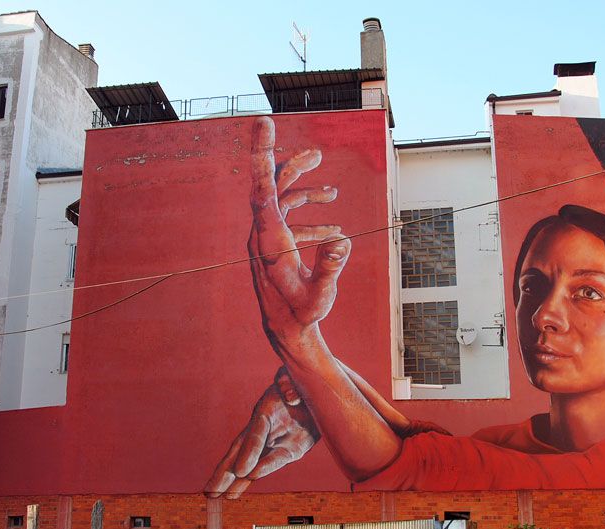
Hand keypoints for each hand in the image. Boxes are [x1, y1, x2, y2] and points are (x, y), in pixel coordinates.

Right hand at [205, 368, 319, 497]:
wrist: (319, 389)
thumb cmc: (301, 380)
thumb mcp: (294, 375)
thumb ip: (289, 382)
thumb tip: (292, 398)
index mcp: (266, 411)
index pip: (256, 434)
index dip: (249, 452)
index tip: (242, 471)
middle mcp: (266, 428)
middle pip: (242, 452)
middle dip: (226, 472)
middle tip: (209, 491)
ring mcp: (276, 440)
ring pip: (252, 462)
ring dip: (237, 480)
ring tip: (221, 496)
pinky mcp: (291, 449)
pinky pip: (276, 462)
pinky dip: (263, 472)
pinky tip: (245, 484)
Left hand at [248, 116, 351, 342]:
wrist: (286, 329)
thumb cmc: (302, 313)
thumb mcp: (320, 295)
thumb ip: (330, 268)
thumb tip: (342, 240)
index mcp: (270, 239)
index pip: (262, 188)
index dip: (262, 154)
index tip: (264, 122)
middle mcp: (264, 233)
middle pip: (271, 186)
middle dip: (291, 165)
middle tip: (318, 155)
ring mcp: (267, 237)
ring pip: (279, 198)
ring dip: (303, 187)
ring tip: (332, 191)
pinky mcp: (275, 243)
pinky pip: (286, 216)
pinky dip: (309, 215)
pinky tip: (333, 228)